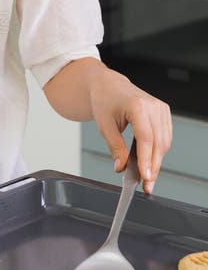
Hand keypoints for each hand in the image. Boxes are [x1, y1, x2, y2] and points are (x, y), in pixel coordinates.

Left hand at [88, 66, 171, 194]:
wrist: (109, 85)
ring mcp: (161, 109)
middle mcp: (153, 107)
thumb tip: (121, 167)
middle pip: (158, 143)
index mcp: (138, 107)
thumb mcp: (105, 126)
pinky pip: (165, 136)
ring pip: (164, 142)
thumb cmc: (105, 100)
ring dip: (157, 161)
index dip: (146, 160)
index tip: (145, 176)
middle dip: (153, 166)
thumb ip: (115, 148)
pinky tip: (150, 161)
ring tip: (147, 176)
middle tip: (147, 184)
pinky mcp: (163, 112)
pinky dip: (159, 151)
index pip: (146, 139)